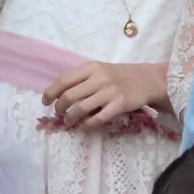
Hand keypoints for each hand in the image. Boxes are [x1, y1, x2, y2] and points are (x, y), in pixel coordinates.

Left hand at [43, 60, 166, 128]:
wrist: (147, 79)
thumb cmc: (119, 76)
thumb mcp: (100, 71)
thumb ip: (81, 79)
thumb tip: (59, 96)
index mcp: (91, 68)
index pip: (63, 80)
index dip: (50, 93)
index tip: (46, 101)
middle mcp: (99, 78)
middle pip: (69, 96)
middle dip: (60, 108)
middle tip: (59, 113)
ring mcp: (110, 92)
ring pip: (81, 109)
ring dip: (70, 118)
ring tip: (69, 121)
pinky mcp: (120, 104)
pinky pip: (98, 118)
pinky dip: (88, 124)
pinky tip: (85, 125)